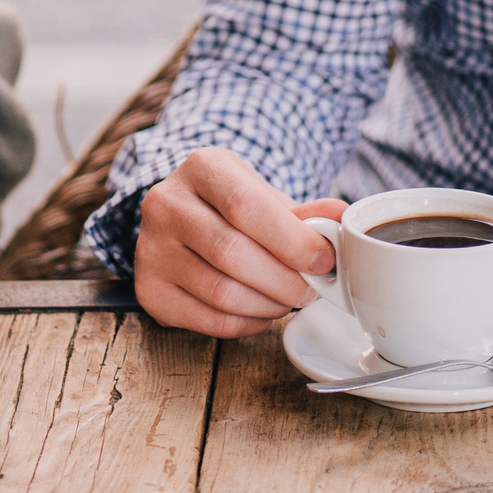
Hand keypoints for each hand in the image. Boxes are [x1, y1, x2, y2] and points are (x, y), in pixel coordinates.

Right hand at [132, 147, 348, 337]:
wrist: (185, 214)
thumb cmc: (233, 205)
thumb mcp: (267, 195)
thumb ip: (306, 212)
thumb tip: (343, 220)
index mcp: (201, 168)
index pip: (245, 207)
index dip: (291, 240)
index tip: (323, 260)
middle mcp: (165, 204)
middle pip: (232, 253)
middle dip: (285, 280)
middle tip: (310, 289)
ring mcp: (151, 248)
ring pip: (220, 292)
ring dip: (269, 305)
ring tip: (287, 299)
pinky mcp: (149, 289)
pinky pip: (208, 320)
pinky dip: (247, 324)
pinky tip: (261, 311)